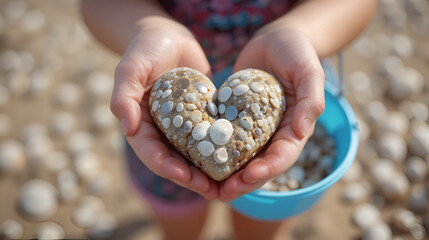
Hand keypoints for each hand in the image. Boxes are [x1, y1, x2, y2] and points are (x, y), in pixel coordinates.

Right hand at [111, 17, 217, 199]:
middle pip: (175, 160)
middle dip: (191, 178)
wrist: (170, 36)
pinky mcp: (201, 117)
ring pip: (194, 155)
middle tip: (212, 189)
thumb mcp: (131, 66)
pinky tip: (238, 158)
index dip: (166, 166)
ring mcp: (182, 125)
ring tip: (227, 183)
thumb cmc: (146, 47)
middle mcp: (161, 130)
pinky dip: (221, 150)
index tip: (183, 176)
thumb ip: (124, 95)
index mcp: (141, 124)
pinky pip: (210, 137)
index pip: (151, 152)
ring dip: (209, 171)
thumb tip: (127, 128)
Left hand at [219, 27, 324, 200]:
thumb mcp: (308, 70)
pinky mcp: (236, 119)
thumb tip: (303, 132)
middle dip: (244, 182)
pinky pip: (225, 137)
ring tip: (208, 186)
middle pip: (261, 164)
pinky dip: (214, 150)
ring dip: (227, 174)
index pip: (283, 155)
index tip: (248, 177)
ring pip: (241, 158)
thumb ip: (311, 99)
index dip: (268, 169)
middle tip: (222, 193)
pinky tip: (197, 158)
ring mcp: (254, 128)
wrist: (275, 39)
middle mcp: (275, 133)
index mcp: (295, 127)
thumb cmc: (297, 52)